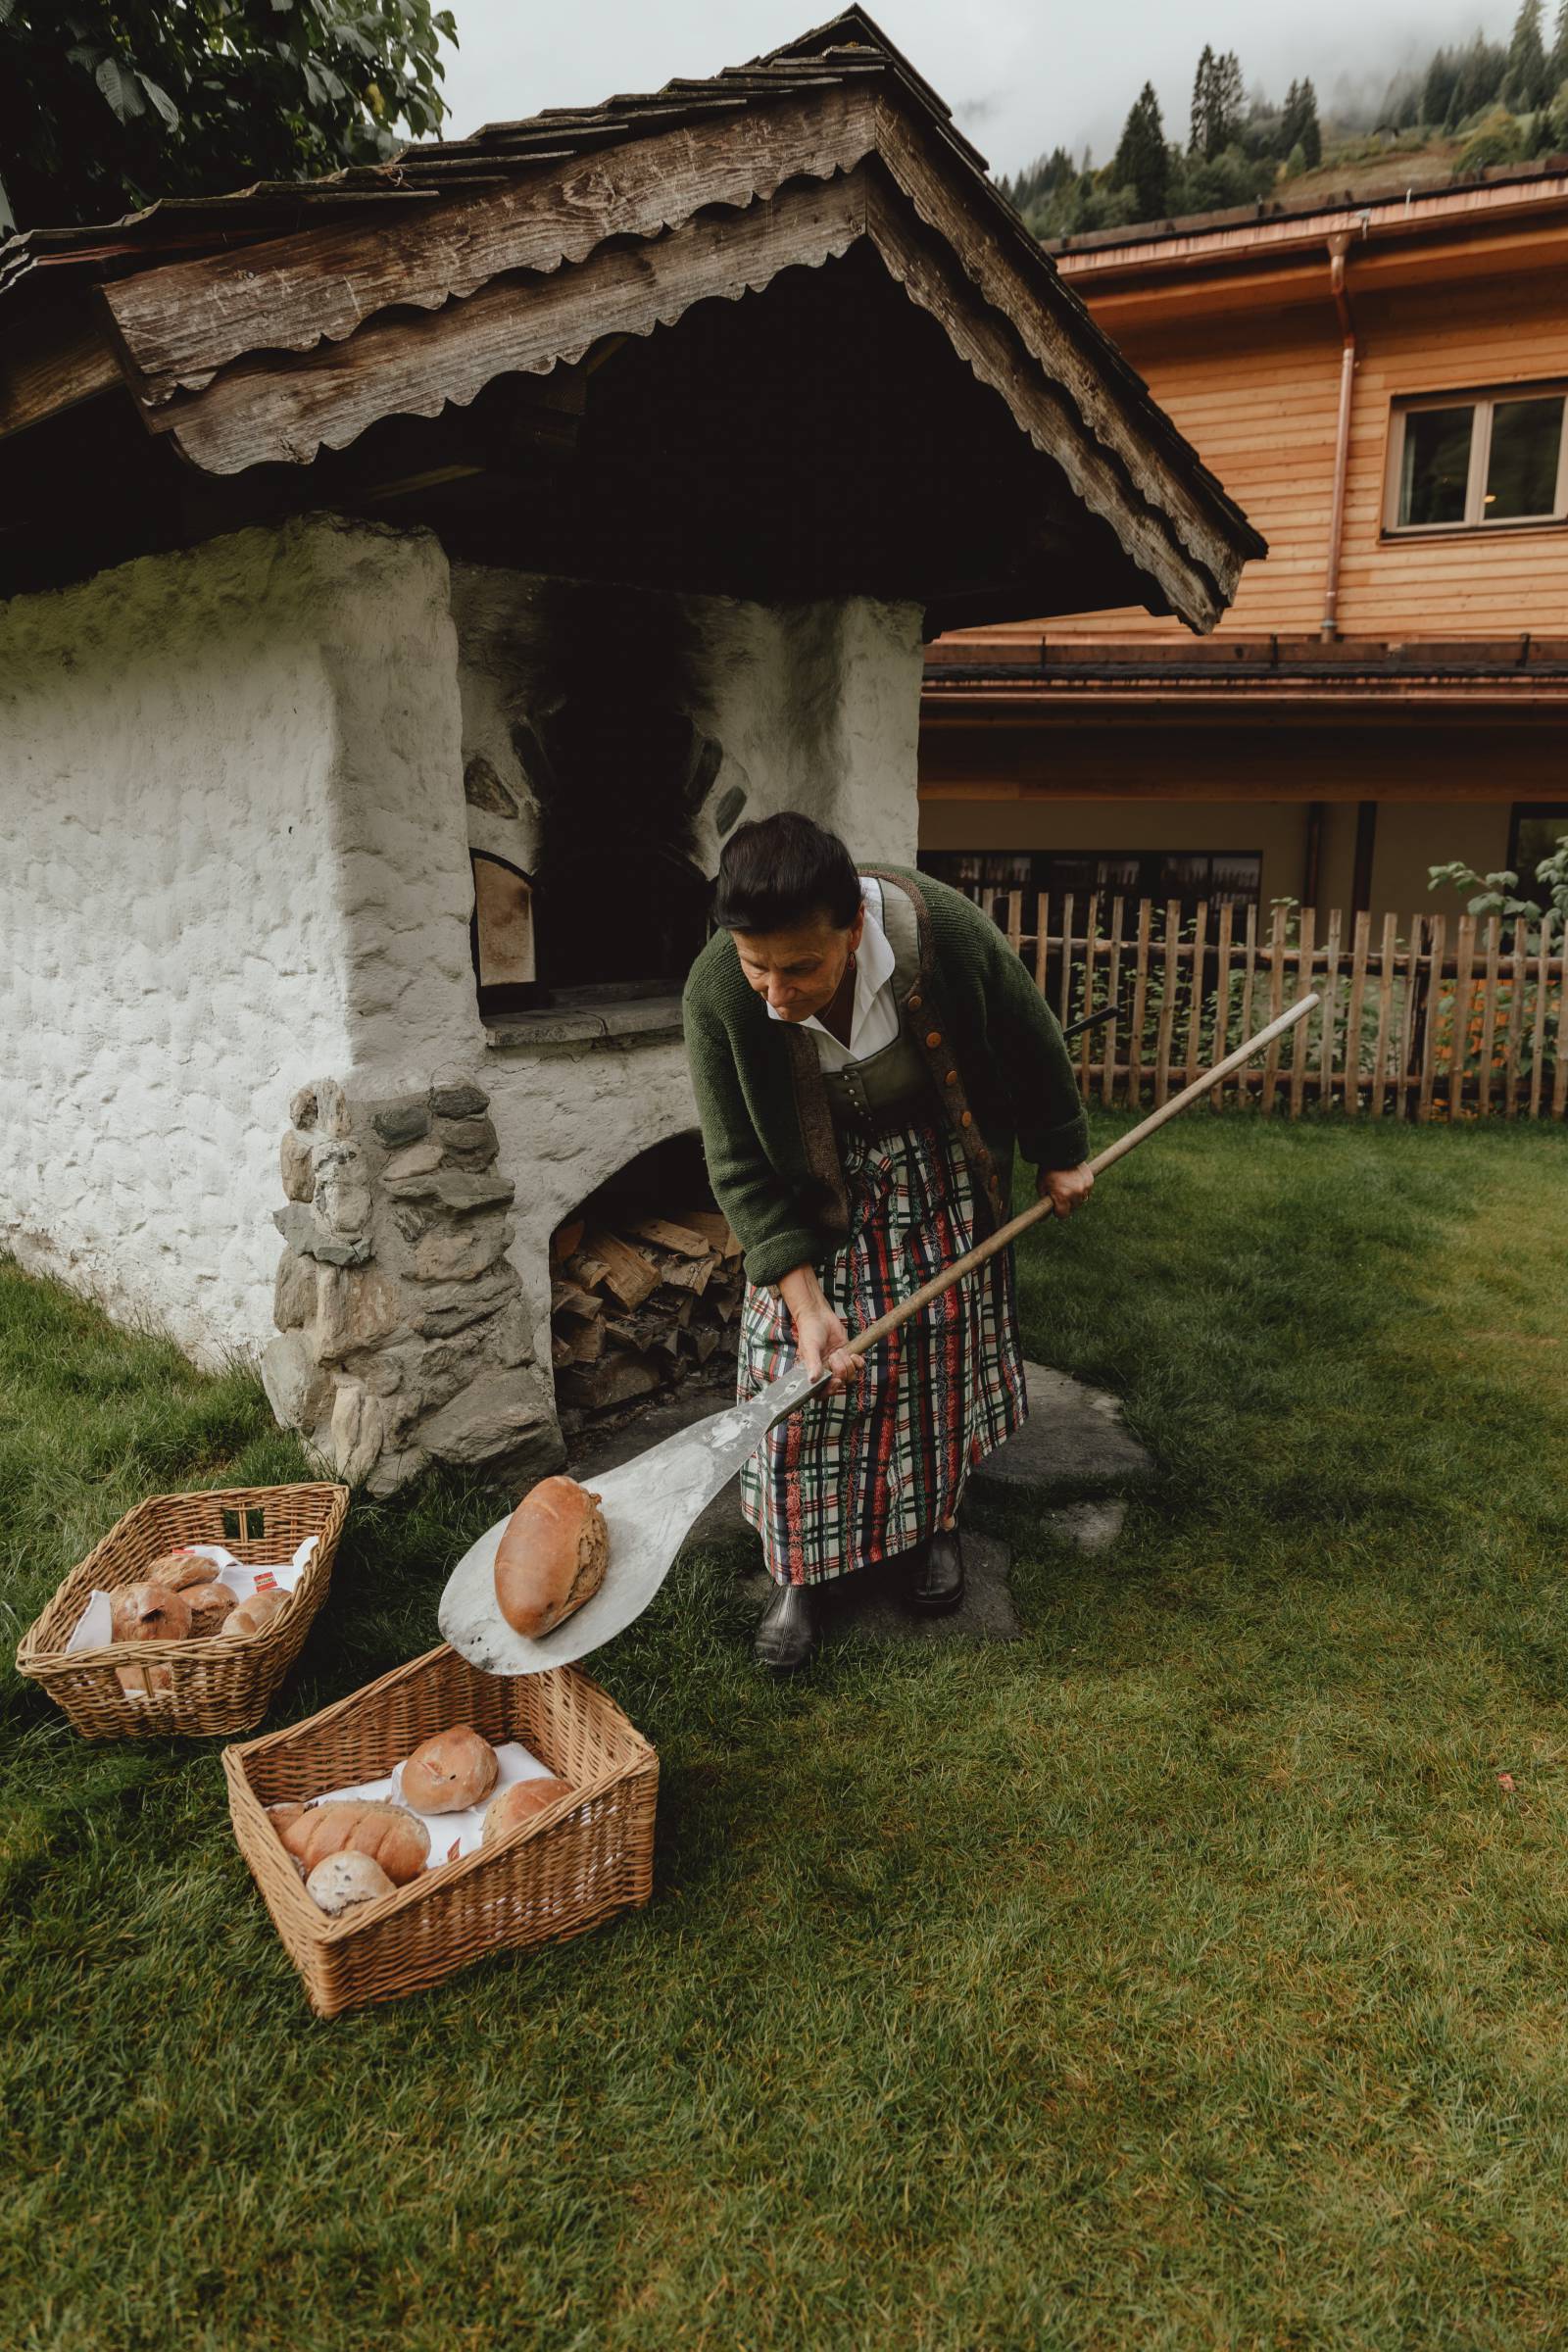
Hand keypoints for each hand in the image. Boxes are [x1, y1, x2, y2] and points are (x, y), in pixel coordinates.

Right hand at [778, 1267, 860, 1395]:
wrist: (819, 1316)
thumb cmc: (809, 1332)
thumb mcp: (810, 1348)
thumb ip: (812, 1364)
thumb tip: (812, 1380)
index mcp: (814, 1374)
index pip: (822, 1393)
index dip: (831, 1391)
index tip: (836, 1381)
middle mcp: (826, 1372)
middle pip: (840, 1384)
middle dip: (840, 1372)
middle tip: (834, 1357)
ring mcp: (838, 1365)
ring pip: (851, 1376)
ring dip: (847, 1364)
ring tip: (839, 1351)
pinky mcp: (848, 1357)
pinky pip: (859, 1367)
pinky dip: (858, 1361)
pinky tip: (852, 1353)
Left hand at [1038, 1161, 1094, 1218]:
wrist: (1060, 1151)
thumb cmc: (1048, 1171)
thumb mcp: (1042, 1187)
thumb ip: (1044, 1204)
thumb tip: (1041, 1220)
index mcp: (1062, 1196)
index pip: (1063, 1215)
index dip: (1058, 1211)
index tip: (1055, 1205)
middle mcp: (1076, 1193)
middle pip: (1073, 1208)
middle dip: (1066, 1204)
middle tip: (1060, 1192)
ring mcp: (1084, 1187)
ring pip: (1081, 1201)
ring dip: (1075, 1197)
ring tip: (1067, 1185)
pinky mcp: (1090, 1181)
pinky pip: (1086, 1192)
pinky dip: (1081, 1189)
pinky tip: (1074, 1181)